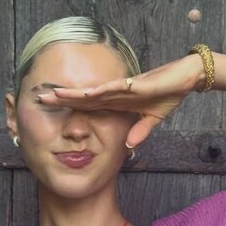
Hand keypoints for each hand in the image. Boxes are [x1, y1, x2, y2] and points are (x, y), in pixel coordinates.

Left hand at [37, 54, 203, 147]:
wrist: (186, 79)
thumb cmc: (168, 94)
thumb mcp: (152, 119)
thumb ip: (139, 132)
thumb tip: (128, 146)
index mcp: (117, 102)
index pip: (88, 105)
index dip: (69, 107)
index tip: (52, 109)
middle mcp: (115, 93)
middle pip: (83, 97)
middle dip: (62, 98)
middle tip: (39, 98)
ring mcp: (123, 88)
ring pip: (93, 92)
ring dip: (74, 94)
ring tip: (54, 95)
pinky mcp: (134, 85)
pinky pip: (113, 89)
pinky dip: (99, 92)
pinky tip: (84, 93)